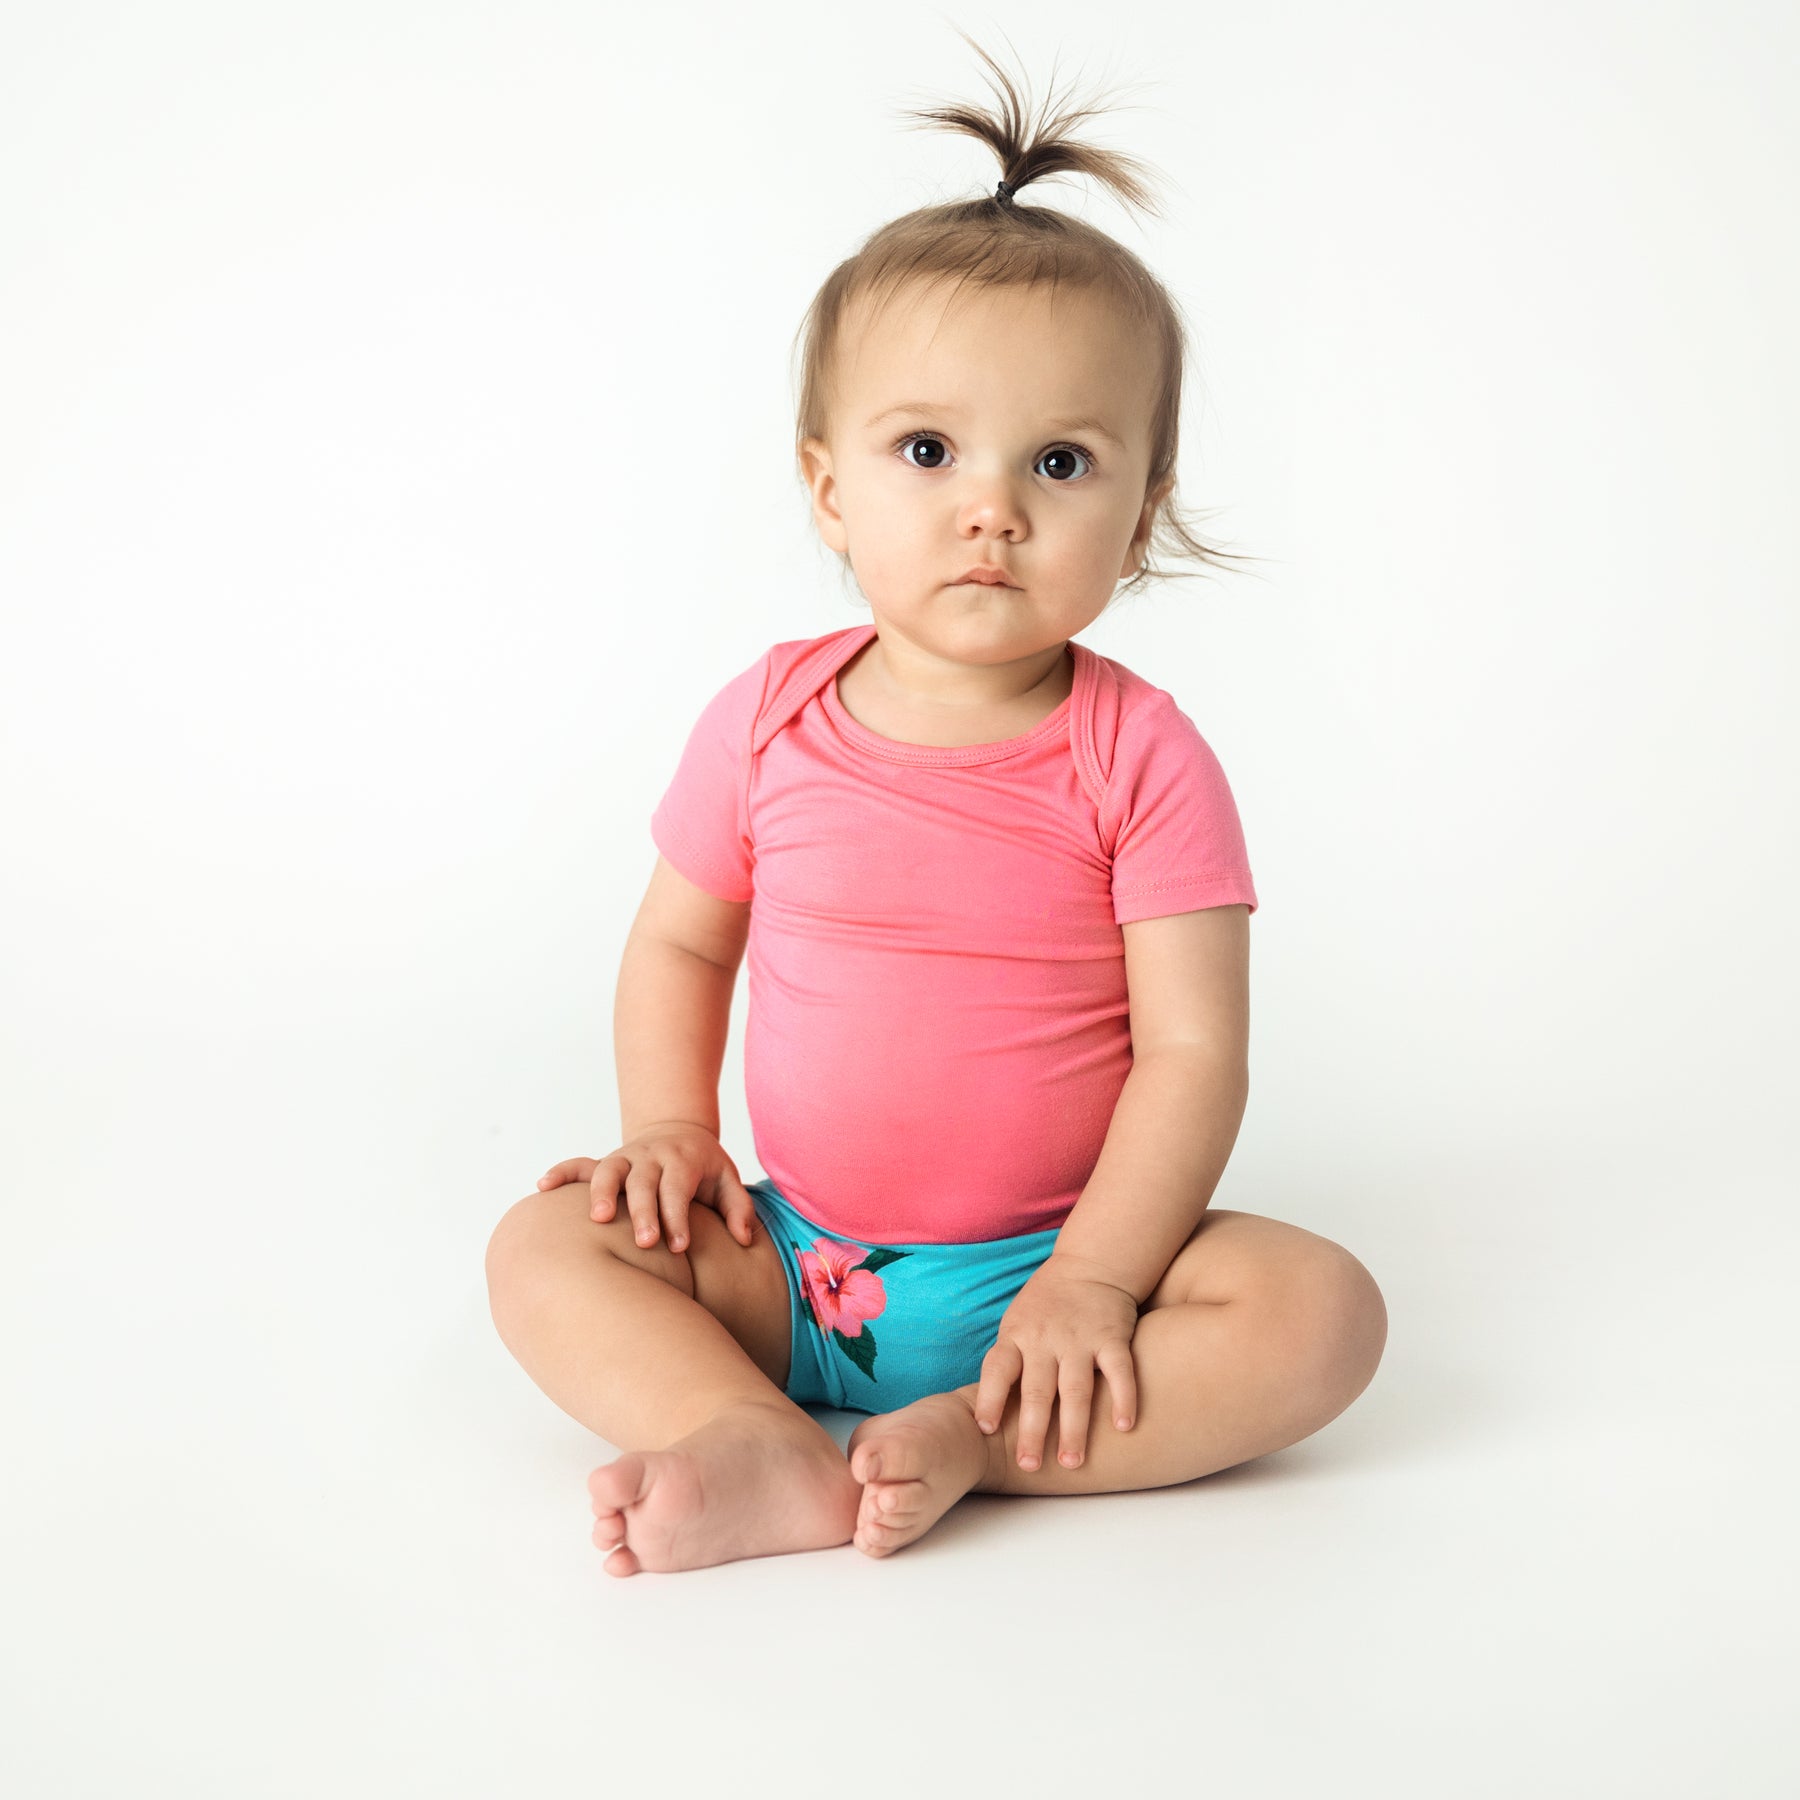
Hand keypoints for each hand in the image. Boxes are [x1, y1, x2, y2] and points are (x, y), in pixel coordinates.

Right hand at [536, 1121, 760, 1254]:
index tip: (678, 1247)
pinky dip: (562, 1173)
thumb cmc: (704, 1167)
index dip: (677, 1216)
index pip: (678, 1189)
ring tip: (597, 1220)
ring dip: (601, 1193)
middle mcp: (651, 1157)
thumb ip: (738, 1208)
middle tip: (644, 1242)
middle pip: (644, 1183)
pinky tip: (543, 1188)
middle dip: (642, 1212)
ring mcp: (625, 1157)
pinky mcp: (606, 1162)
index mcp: (683, 1160)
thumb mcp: (727, 1179)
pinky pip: (579, 1164)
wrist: (678, 1131)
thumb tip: (745, 1240)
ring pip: (609, 1170)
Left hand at [973, 1252, 1140, 1471]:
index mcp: (1016, 1336)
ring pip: (1075, 1389)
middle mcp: (1045, 1339)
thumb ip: (1009, 1362)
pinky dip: (1123, 1398)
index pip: (997, 1369)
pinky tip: (1124, 1426)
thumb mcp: (1016, 1324)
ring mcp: (1080, 1338)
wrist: (1089, 1264)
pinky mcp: (1112, 1336)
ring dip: (1074, 1427)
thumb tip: (990, 1415)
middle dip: (1031, 1430)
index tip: (985, 1428)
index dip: (989, 1398)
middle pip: (1036, 1389)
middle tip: (1029, 1465)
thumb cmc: (1045, 1306)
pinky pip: (1119, 1371)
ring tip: (1072, 1462)